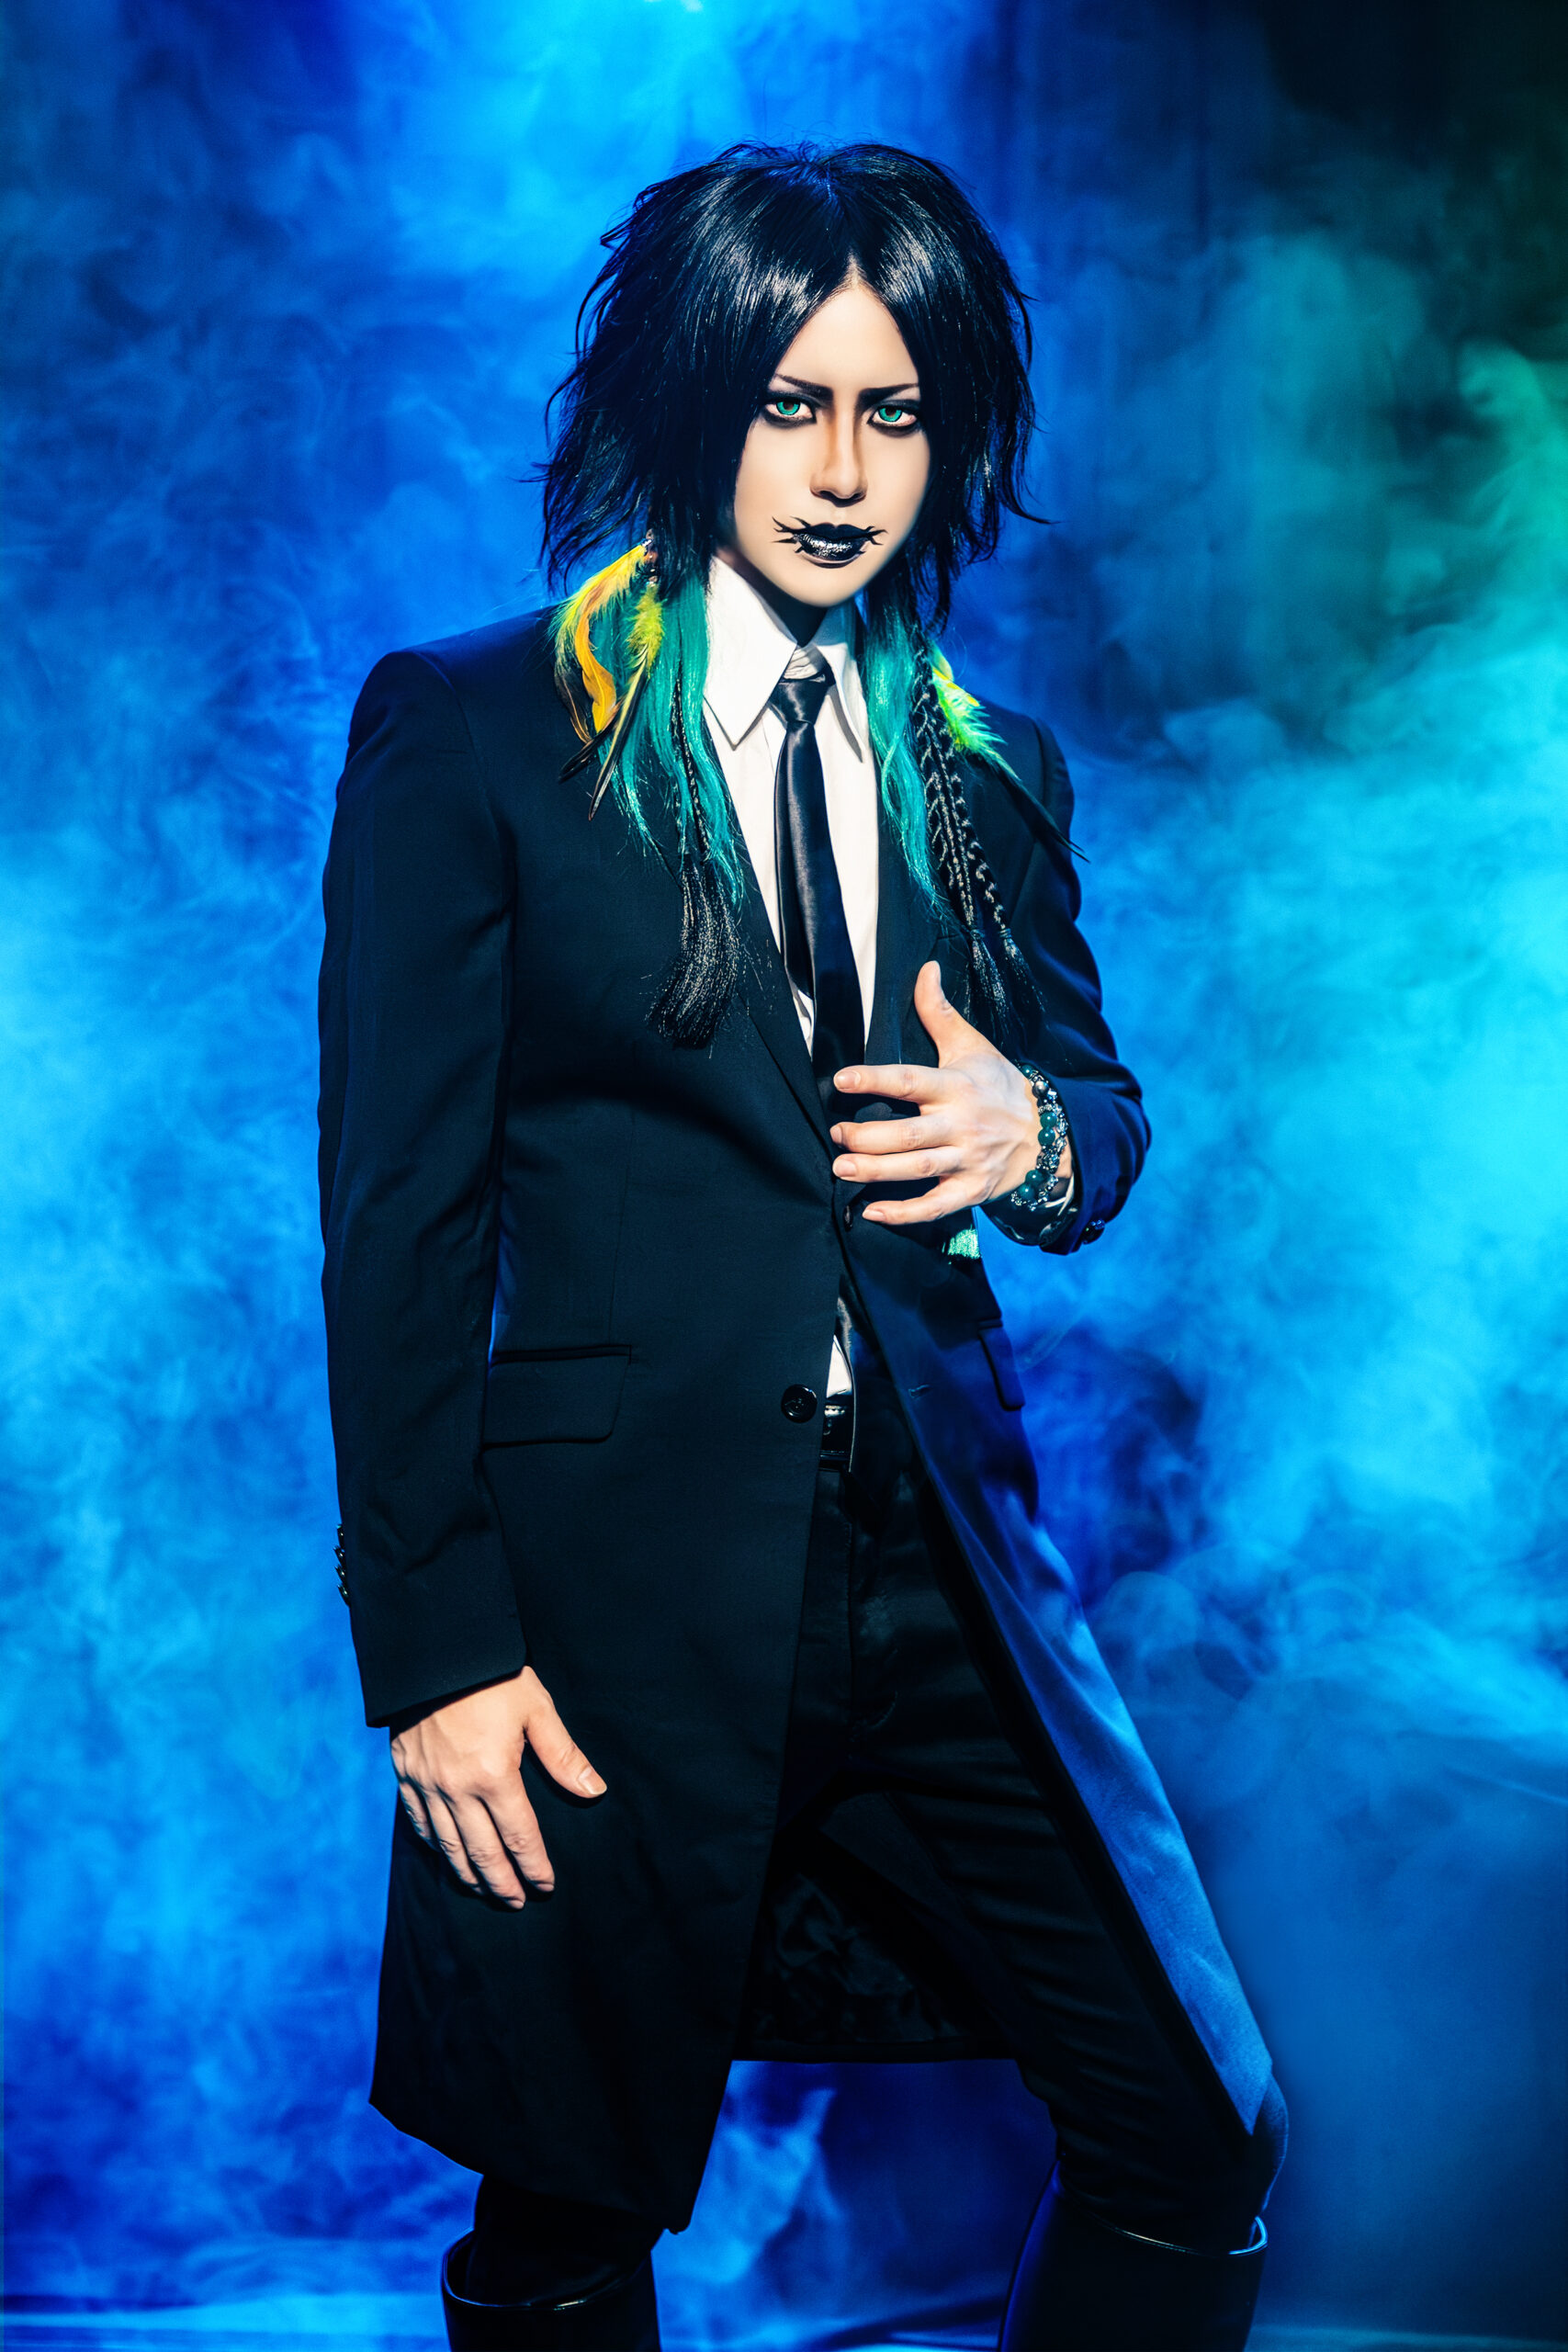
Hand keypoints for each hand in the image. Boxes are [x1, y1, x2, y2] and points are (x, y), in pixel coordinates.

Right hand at [390, 1664, 604, 1908]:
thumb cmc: (492, 1675)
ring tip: (485, 1890)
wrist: (432, 1648)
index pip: (519, 1837)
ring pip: (447, 1846)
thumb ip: (563, 1756)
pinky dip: (435, 1845)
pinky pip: (418, 1822)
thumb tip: (594, 1792)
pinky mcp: (405, 1774)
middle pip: (481, 1852)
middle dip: (501, 1883)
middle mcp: (456, 1789)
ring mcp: (426, 1784)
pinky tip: (446, 1855)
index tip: (544, 1886)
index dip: (533, 1866)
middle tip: (515, 1902)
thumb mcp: (536, 1709)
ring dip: (468, 1874)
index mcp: (494, 1775)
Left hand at [830, 961, 1071, 1227]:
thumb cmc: (1000, 1085)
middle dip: (866, 1135)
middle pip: (907, 1133)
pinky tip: (872, 1212)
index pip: (910, 1080)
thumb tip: (925, 968)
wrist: (1048, 1133)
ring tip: (841, 1168)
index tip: (842, 1079)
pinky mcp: (971, 1189)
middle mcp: (960, 1123)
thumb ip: (939, 1013)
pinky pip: (936, 1206)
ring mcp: (967, 1159)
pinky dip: (905, 1214)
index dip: (875, 1079)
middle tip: (835, 1133)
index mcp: (956, 1085)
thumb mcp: (973, 1046)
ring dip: (875, 1171)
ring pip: (916, 1169)